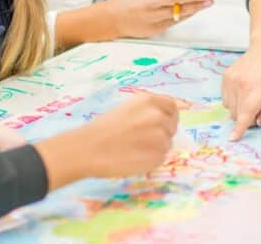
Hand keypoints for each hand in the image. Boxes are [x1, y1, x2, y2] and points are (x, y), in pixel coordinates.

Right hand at [35, 93, 178, 189]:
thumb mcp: (126, 109)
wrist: (88, 149)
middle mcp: (158, 116)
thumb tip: (162, 120)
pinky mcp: (158, 157)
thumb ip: (147, 111)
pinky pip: (160, 158)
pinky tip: (134, 159)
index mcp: (149, 101)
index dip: (169, 116)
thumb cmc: (102, 128)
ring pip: (166, 144)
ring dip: (156, 148)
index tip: (164, 123)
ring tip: (134, 150)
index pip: (172, 106)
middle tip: (144, 140)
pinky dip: (151, 160)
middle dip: (162, 133)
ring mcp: (160, 137)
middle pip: (171, 126)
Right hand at [108, 0, 212, 38]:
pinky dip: (185, 16)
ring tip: (207, 3)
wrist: (113, 18)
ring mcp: (152, 17)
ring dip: (194, 8)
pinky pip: (173, 22)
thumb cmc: (132, 0)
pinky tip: (194, 11)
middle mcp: (150, 3)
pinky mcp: (154, 29)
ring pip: (177, 12)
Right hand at [222, 38, 260, 140]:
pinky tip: (247, 90)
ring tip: (255, 96)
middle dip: (249, 117)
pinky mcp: (226, 76)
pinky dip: (235, 100)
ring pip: (230, 108)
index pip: (247, 112)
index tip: (233, 139)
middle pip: (238, 114)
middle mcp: (241, 82)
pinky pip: (226, 98)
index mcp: (258, 87)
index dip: (240, 128)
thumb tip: (259, 122)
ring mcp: (231, 78)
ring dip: (241, 109)